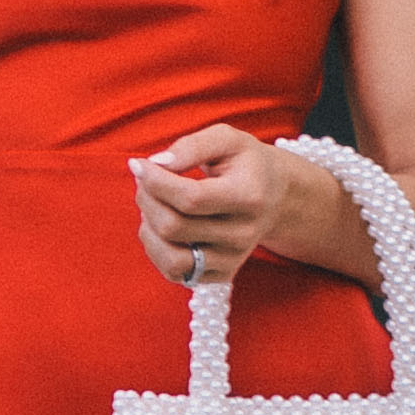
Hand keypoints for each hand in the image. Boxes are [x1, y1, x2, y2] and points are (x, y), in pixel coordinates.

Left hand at [130, 126, 286, 287]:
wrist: (275, 196)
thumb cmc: (244, 164)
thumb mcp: (227, 139)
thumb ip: (192, 146)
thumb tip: (157, 164)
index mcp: (249, 197)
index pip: (190, 198)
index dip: (155, 181)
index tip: (139, 164)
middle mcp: (243, 235)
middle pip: (174, 227)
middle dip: (147, 199)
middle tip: (146, 180)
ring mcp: (232, 260)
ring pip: (171, 258)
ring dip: (148, 228)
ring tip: (152, 205)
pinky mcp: (220, 275)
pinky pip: (173, 271)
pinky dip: (156, 247)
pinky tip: (160, 225)